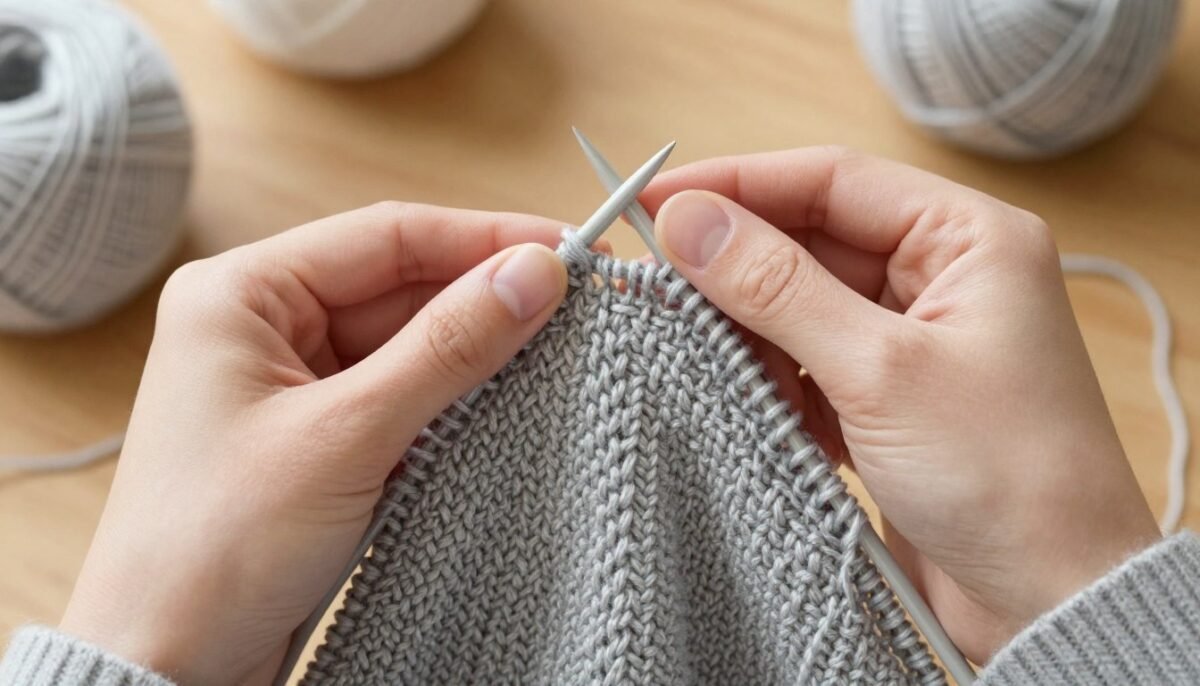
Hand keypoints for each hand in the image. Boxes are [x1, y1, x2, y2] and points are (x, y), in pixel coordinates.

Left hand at [59, 203, 570, 683]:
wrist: (168, 664)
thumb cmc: (214, 547)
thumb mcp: (346, 436)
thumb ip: (446, 347)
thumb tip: (534, 275)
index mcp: (241, 294)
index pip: (386, 236)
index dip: (483, 238)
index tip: (566, 248)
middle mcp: (264, 325)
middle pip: (401, 285)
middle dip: (485, 295)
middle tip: (578, 302)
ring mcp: (292, 383)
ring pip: (407, 342)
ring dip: (476, 348)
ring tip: (558, 346)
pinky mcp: (317, 436)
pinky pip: (400, 394)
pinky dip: (453, 396)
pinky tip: (508, 395)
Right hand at [641, 147, 1161, 662]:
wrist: (1050, 602)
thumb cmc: (1008, 478)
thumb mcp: (879, 370)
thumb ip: (776, 287)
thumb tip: (689, 222)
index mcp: (968, 239)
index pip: (831, 180)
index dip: (737, 184)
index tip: (657, 199)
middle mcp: (942, 277)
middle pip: (810, 239)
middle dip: (736, 263)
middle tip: (656, 277)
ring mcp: (911, 340)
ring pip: (800, 304)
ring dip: (748, 327)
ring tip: (697, 348)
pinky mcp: (886, 398)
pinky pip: (806, 362)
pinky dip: (770, 377)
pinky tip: (745, 397)